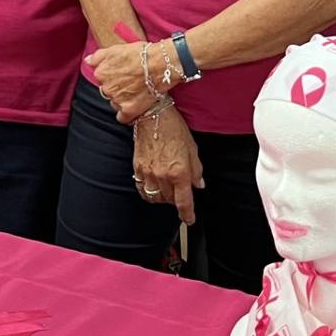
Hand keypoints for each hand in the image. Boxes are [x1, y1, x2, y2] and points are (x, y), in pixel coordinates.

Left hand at [84, 38, 170, 121]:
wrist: (161, 64)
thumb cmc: (141, 54)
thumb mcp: (116, 48)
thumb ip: (98, 56)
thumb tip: (88, 61)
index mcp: (100, 73)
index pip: (102, 80)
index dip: (113, 77)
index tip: (124, 75)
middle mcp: (106, 88)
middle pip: (108, 92)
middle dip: (118, 89)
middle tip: (132, 83)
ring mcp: (117, 100)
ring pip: (115, 104)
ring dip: (123, 100)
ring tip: (137, 92)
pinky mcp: (129, 110)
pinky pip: (123, 118)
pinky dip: (128, 114)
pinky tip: (136, 106)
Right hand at [133, 106, 203, 224]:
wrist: (152, 115)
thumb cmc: (173, 128)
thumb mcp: (192, 149)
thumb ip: (196, 170)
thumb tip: (198, 184)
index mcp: (179, 172)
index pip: (184, 202)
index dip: (188, 215)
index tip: (189, 219)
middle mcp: (162, 175)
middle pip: (170, 201)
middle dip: (177, 200)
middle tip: (181, 192)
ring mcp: (148, 173)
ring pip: (156, 198)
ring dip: (164, 198)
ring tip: (169, 190)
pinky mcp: (137, 169)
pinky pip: (142, 190)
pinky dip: (149, 193)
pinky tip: (154, 188)